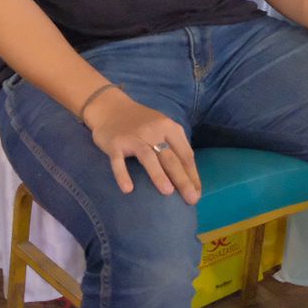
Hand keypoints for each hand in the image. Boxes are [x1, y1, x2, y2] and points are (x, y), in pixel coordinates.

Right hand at [83, 89, 200, 203]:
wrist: (111, 108)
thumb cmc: (142, 124)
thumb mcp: (163, 128)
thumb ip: (175, 147)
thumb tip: (190, 177)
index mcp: (170, 128)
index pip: (185, 154)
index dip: (192, 175)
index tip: (197, 194)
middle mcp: (154, 131)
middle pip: (171, 157)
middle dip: (183, 179)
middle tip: (191, 199)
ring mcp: (134, 137)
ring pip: (148, 157)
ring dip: (159, 175)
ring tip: (168, 192)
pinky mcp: (115, 143)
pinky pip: (118, 161)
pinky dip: (123, 174)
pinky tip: (128, 189)